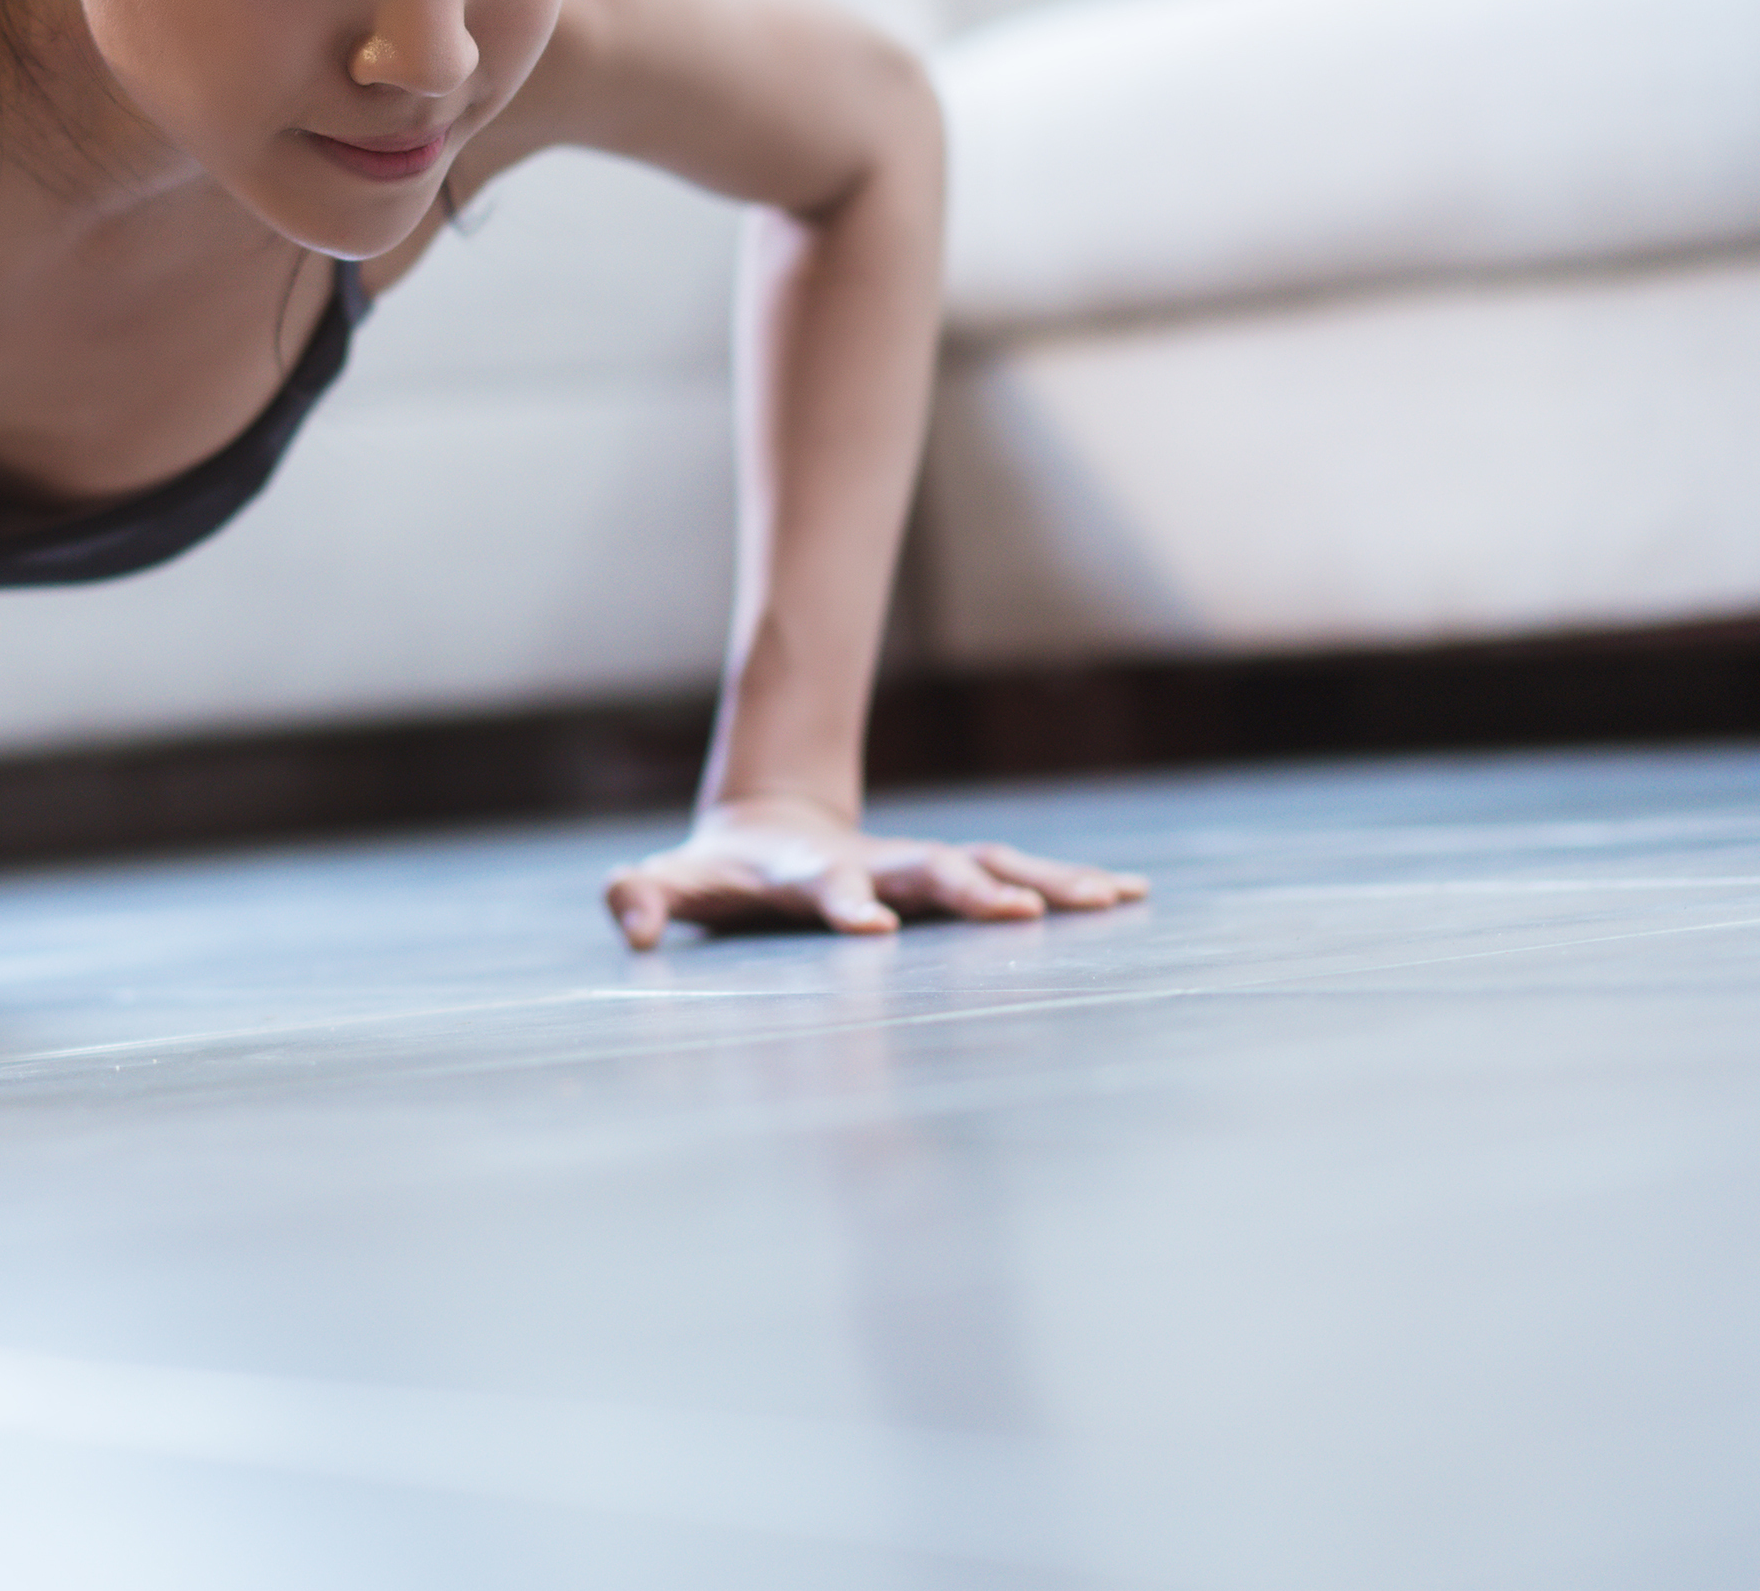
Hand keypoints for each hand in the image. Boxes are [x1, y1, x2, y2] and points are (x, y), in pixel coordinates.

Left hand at [603, 796, 1144, 950]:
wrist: (767, 828)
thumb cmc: (716, 874)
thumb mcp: (672, 885)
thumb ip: (642, 898)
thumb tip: (629, 925)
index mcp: (803, 873)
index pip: (824, 886)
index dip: (844, 904)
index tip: (874, 930)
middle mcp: (875, 865)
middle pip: (928, 872)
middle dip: (969, 892)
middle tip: (1020, 919)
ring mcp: (918, 866)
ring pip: (989, 866)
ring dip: (1044, 885)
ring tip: (1108, 901)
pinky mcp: (951, 876)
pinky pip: (1016, 877)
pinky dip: (1069, 886)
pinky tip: (1130, 896)